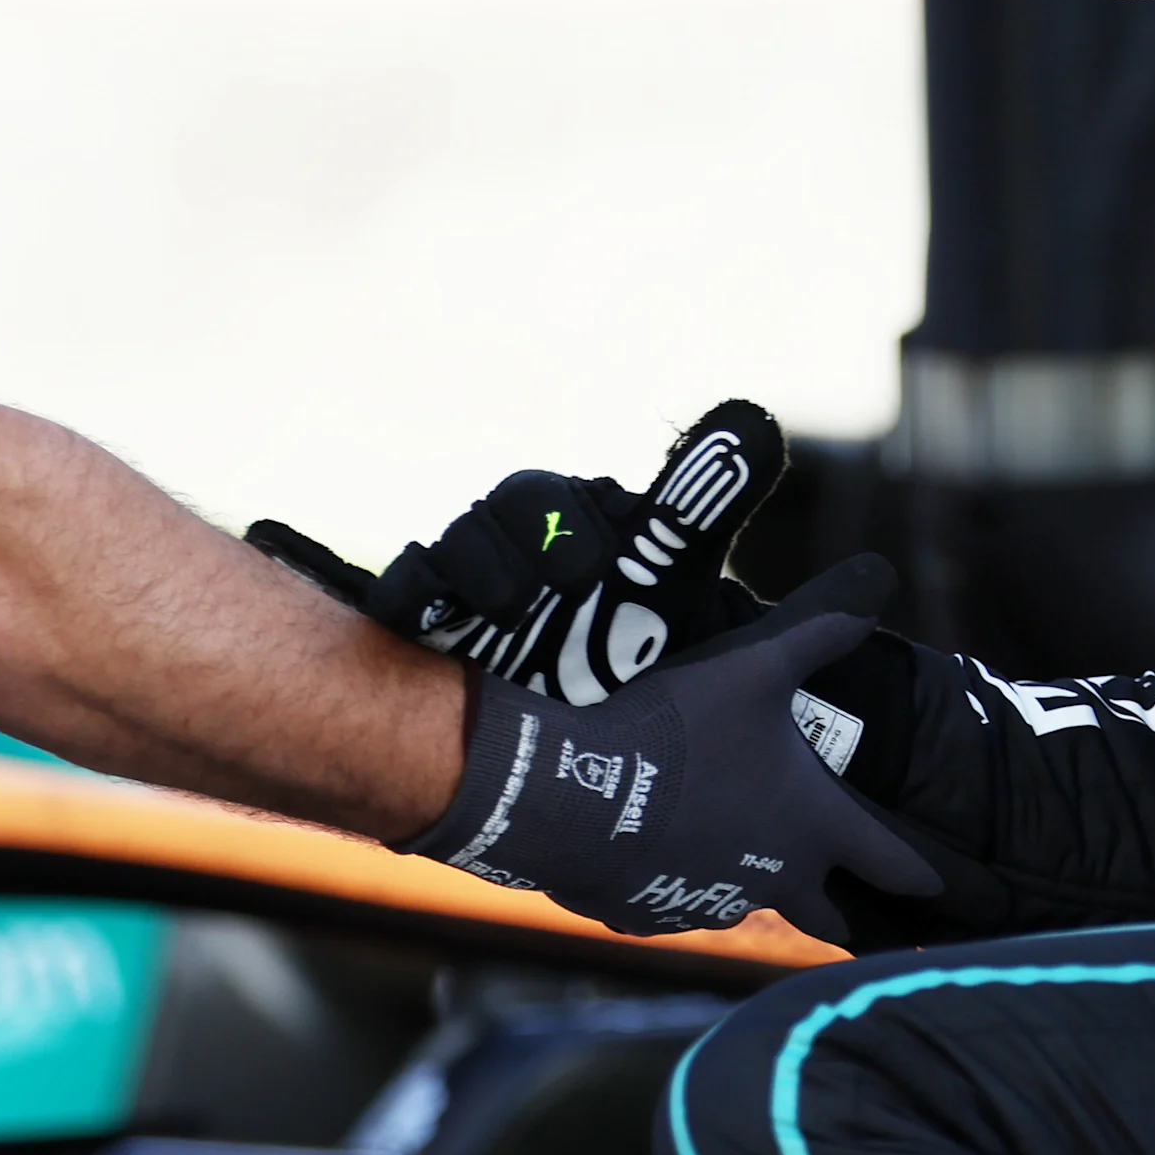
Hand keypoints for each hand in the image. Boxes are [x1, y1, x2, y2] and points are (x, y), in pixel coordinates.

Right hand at [249, 400, 784, 702]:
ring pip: (447, 553)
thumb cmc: (647, 641)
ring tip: (511, 616)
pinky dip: (410, 602)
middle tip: (560, 591)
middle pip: (496, 516)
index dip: (570, 525)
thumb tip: (752, 417)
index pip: (552, 497)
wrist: (617, 737)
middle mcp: (514, 542)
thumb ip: (704, 502)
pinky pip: (402, 597)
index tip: (601, 571)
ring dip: (474, 577)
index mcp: (572, 517)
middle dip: (522, 548)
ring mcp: (469, 584)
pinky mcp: (431, 629)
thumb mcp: (678, 574)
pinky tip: (436, 627)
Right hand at [393, 556, 938, 941]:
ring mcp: (710, 902)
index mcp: (811, 821)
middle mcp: (772, 875)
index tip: (955, 896)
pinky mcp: (650, 915)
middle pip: (829, 913)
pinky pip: (679, 904)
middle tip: (872, 925)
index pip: (893, 860)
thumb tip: (881, 574)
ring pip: (749, 903)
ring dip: (756, 887)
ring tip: (749, 868)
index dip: (931, 874)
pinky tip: (667, 859)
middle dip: (853, 915)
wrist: (568, 792)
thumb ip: (823, 626)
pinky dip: (684, 886)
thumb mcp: (757, 662)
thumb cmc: (676, 726)